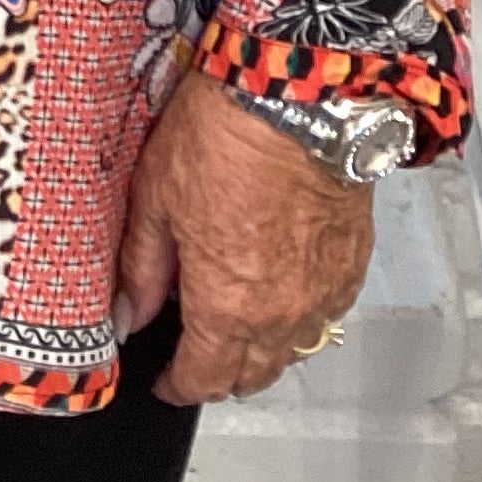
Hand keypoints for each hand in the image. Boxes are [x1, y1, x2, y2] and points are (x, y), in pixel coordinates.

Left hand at [115, 64, 374, 405]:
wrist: (297, 97)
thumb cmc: (225, 136)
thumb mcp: (156, 198)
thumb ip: (142, 269)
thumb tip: (127, 314)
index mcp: (226, 306)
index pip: (203, 379)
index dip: (177, 385)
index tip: (165, 380)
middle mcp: (282, 315)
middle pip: (252, 376)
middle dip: (219, 374)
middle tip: (195, 355)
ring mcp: (324, 294)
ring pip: (292, 351)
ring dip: (262, 350)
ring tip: (236, 325)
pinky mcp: (353, 266)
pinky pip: (324, 314)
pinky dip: (299, 316)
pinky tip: (280, 291)